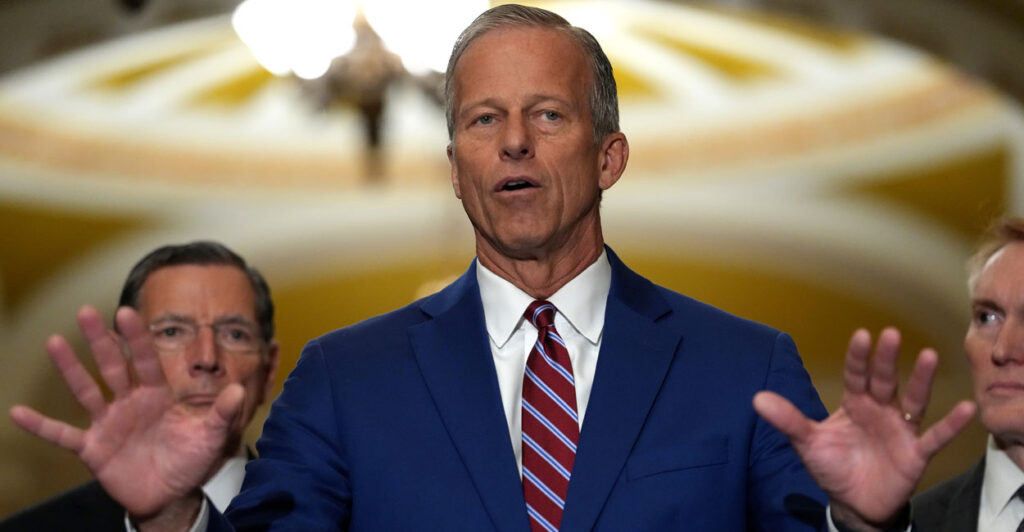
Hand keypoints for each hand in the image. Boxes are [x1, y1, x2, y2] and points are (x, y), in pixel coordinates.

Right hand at [9, 306, 243, 520]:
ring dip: (70, 369)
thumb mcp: (212, 436)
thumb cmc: (191, 460)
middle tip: (85, 311)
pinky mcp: (94, 448)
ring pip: (87, 391)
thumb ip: (223, 413)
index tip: (126, 311)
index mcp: (158, 395)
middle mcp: (131, 403)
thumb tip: (237, 390)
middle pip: (112, 366)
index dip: (137, 338)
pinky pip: (64, 435)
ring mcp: (110, 423)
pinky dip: (42, 426)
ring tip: (55, 342)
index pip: (146, 360)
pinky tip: (18, 413)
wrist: (172, 494)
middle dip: (100, 340)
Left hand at [753, 328, 975, 529]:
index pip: (856, 375)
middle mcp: (880, 410)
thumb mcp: (807, 443)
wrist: (853, 502)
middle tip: (891, 334)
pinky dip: (950, 425)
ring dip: (921, 380)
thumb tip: (757, 399)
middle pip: (885, 381)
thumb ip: (788, 420)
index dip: (858, 357)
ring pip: (912, 401)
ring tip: (929, 356)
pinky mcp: (915, 454)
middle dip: (887, 360)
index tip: (862, 335)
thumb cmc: (834, 465)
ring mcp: (899, 430)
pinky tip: (965, 408)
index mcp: (854, 404)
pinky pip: (934, 437)